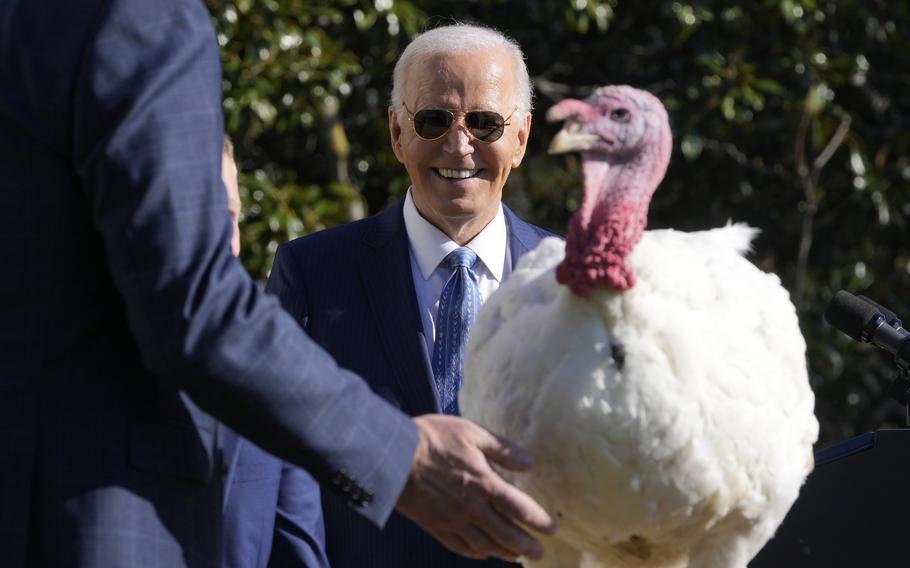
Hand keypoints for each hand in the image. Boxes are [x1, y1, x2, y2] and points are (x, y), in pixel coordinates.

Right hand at [395, 414, 556, 561]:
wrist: (393, 456)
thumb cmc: (433, 439)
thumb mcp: (471, 433)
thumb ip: (501, 449)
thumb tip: (529, 462)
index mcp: (483, 483)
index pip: (519, 508)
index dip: (538, 520)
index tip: (552, 529)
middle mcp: (471, 508)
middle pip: (506, 534)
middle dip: (526, 546)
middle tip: (540, 553)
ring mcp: (453, 521)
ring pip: (485, 545)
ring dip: (504, 553)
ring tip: (517, 557)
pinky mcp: (436, 526)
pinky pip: (461, 547)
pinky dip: (476, 553)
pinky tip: (484, 553)